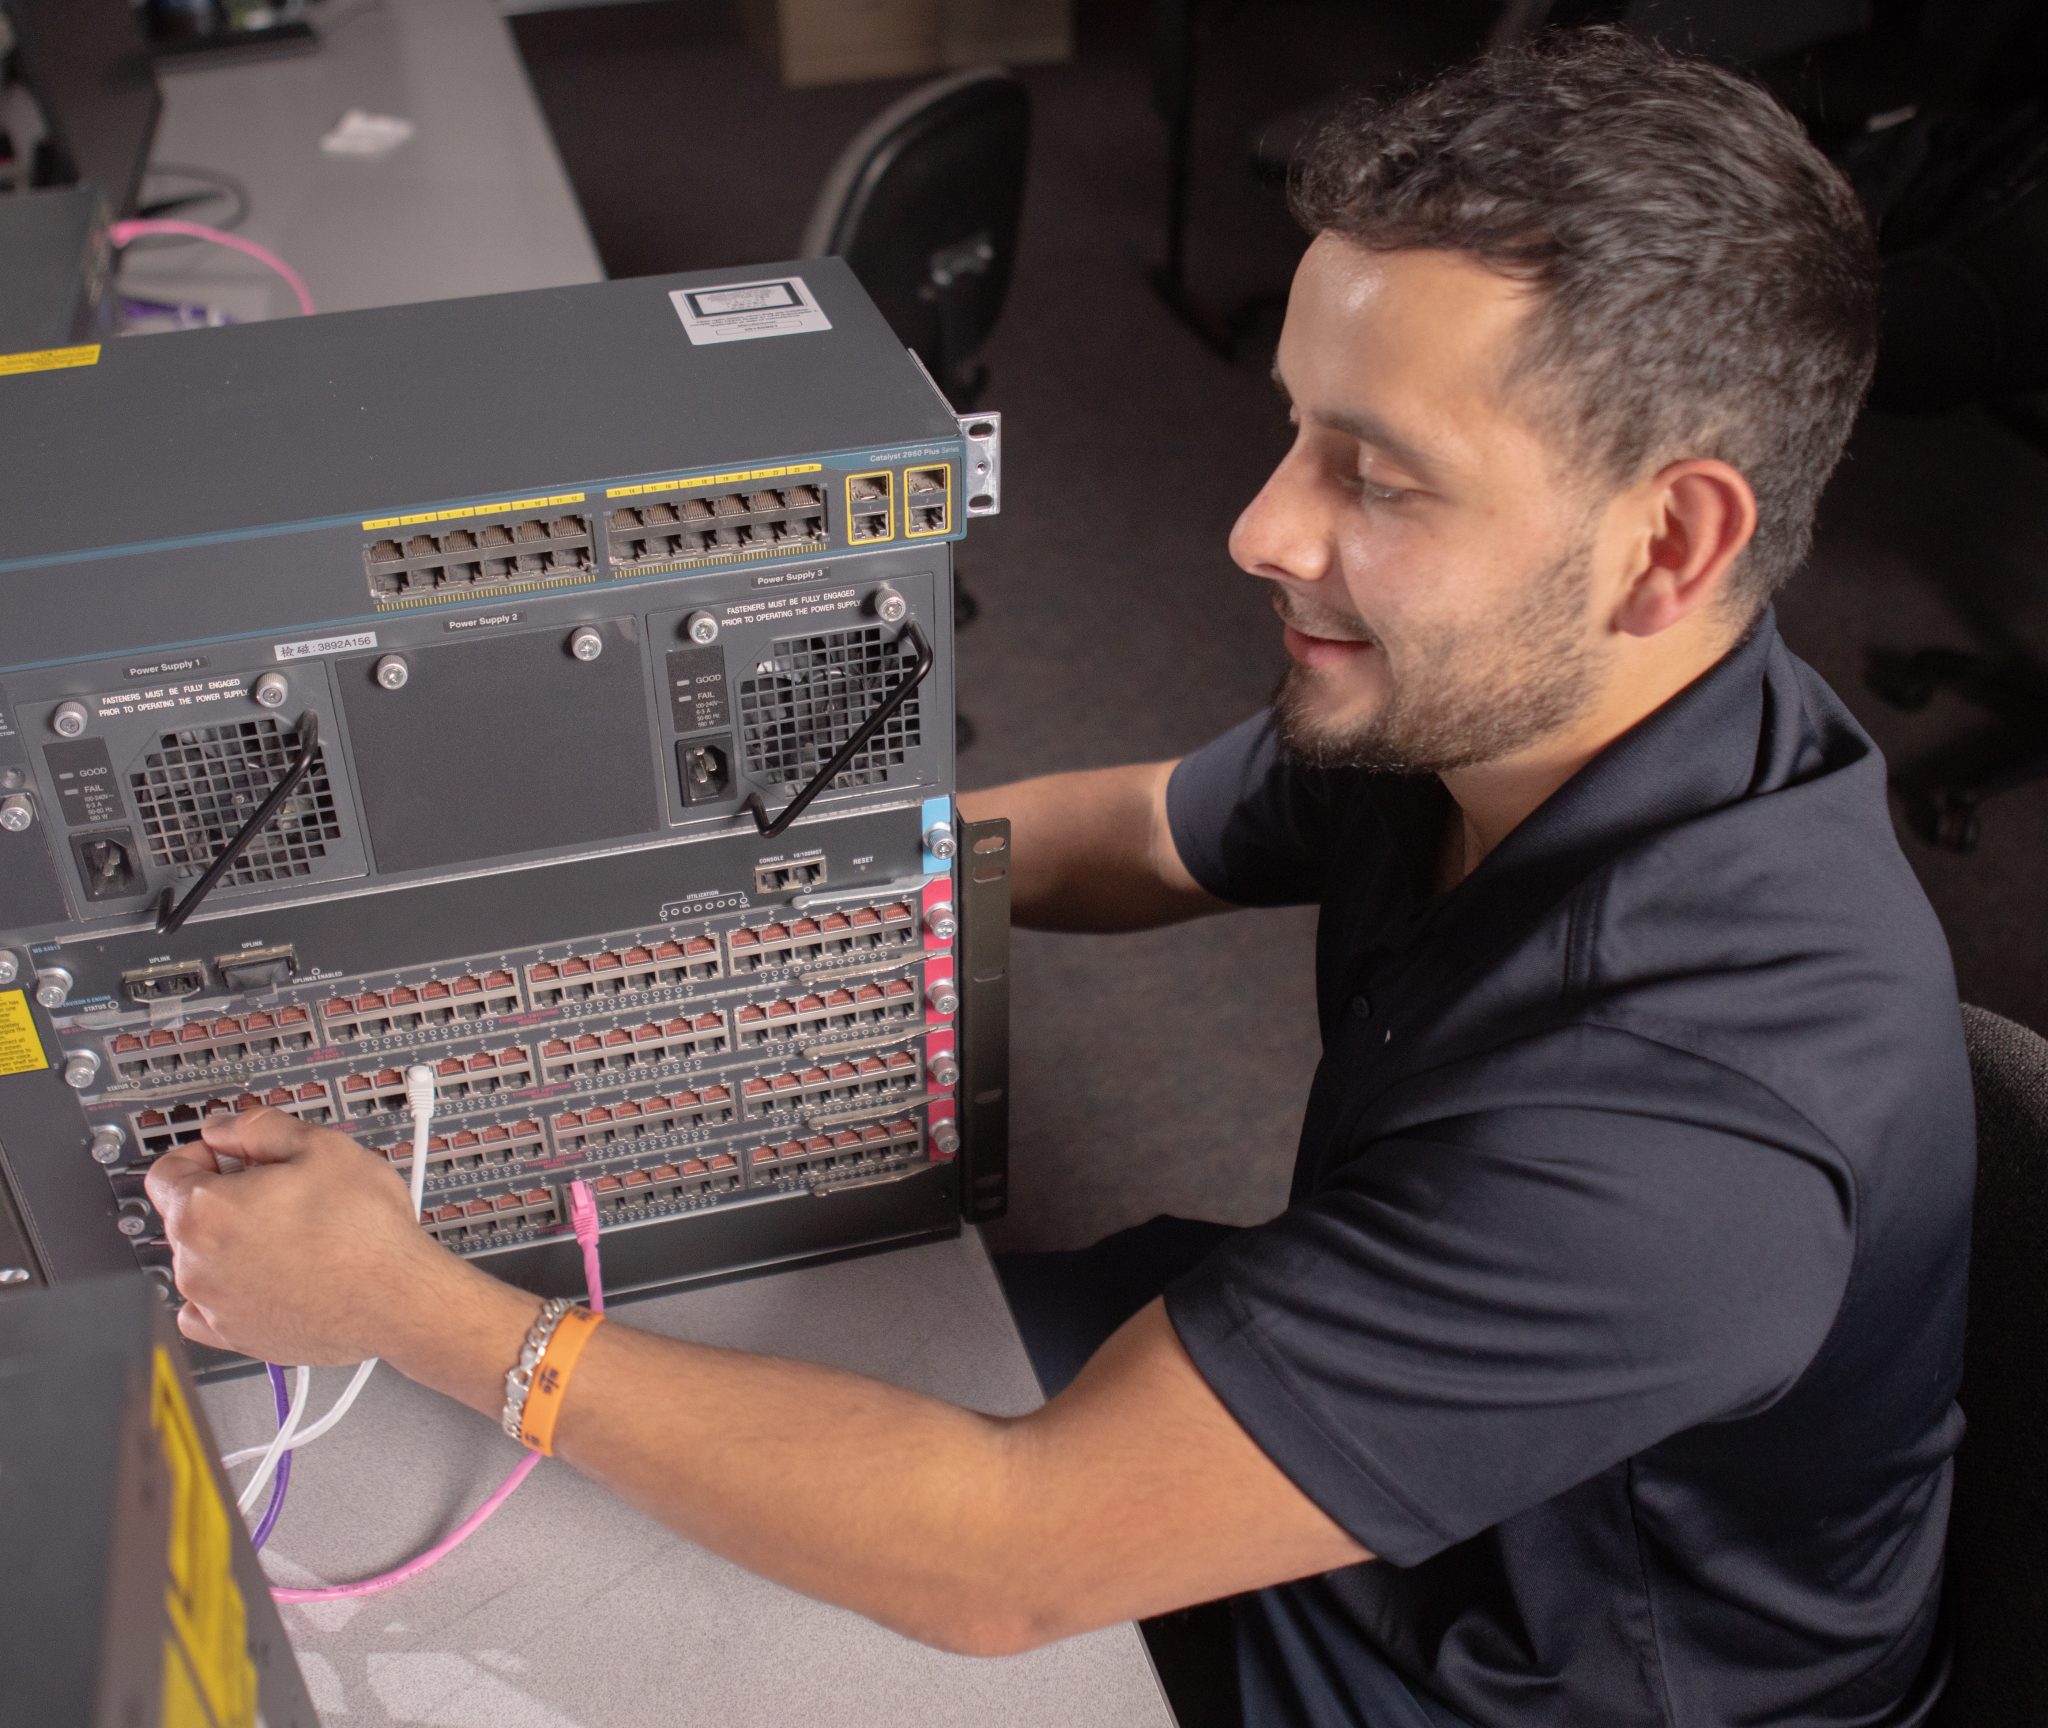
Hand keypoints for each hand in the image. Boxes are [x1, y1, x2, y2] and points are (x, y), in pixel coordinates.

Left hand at [144, 1107, 464, 1364]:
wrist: (396, 1299)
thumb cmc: (365, 1232)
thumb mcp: (322, 1147)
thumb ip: (260, 1128)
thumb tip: (227, 1128)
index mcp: (206, 1211)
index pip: (166, 1172)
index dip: (201, 1154)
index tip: (228, 1156)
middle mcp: (196, 1263)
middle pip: (186, 1216)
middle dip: (223, 1197)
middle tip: (277, 1192)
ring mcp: (213, 1306)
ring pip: (201, 1260)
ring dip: (230, 1243)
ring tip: (289, 1235)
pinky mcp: (235, 1336)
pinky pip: (207, 1310)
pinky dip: (227, 1291)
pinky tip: (266, 1276)